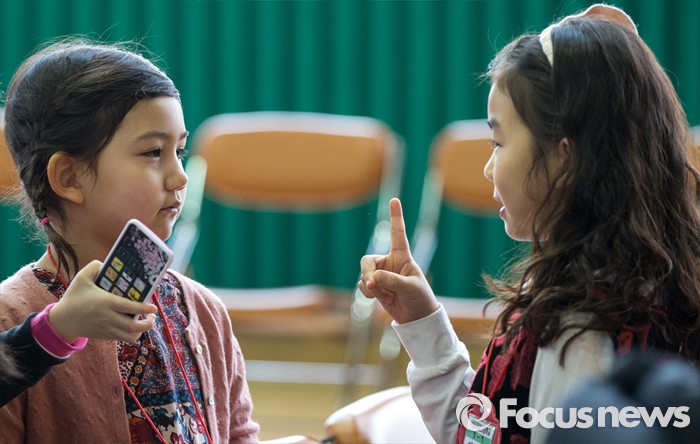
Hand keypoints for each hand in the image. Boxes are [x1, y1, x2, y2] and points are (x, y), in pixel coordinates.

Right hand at [48, 260, 156, 342]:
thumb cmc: (73, 297)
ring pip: (131, 336)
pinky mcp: (106, 336)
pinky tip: (133, 326)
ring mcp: (108, 329)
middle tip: (153, 316)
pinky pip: (123, 339)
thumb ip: (94, 266)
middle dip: (148, 323)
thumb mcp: (81, 278)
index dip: (145, 308)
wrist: (62, 321)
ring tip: (146, 322)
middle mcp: (109, 317)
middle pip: (134, 327)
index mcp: (106, 302)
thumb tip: (106, 263)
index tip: (153, 307)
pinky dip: (132, 334)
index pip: (131, 307)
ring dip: (141, 330)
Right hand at [359, 198, 438, 323]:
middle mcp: (389, 263)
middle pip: (367, 260)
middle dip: (367, 272)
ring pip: (364, 275)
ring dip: (371, 286)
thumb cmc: (419, 298)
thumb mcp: (410, 288)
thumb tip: (371, 279)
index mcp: (403, 256)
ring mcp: (381, 275)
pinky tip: (379, 299)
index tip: (394, 200)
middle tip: (373, 283)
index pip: (398, 233)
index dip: (396, 217)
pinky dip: (368, 293)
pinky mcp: (375, 287)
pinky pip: (363, 286)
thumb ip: (391, 281)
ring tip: (384, 295)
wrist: (417, 318)